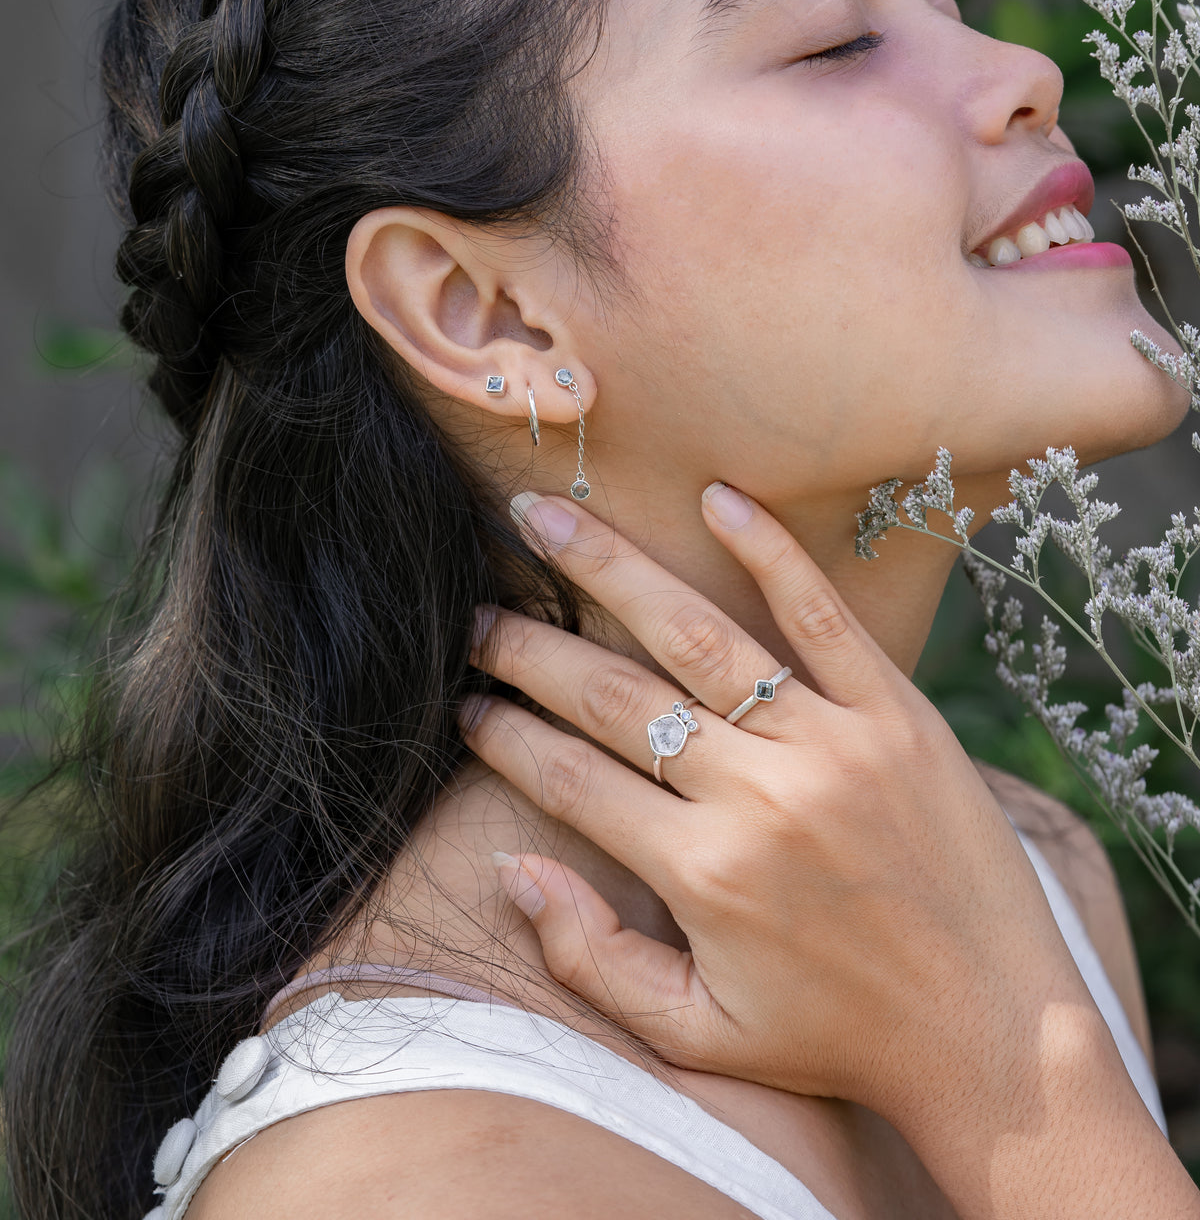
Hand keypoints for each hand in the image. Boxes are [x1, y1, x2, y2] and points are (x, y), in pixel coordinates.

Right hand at [463, 483, 1196, 1218]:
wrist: (997, 1035)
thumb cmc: (837, 1038)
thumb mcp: (698, 1035)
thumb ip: (591, 960)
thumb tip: (512, 869)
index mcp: (701, 876)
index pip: (569, 780)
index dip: (503, 736)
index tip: (462, 703)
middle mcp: (757, 797)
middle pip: (613, 697)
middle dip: (528, 649)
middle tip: (474, 615)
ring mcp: (830, 744)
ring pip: (698, 635)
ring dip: (610, 570)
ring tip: (544, 519)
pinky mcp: (896, 714)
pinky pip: (822, 616)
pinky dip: (768, 551)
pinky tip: (715, 497)